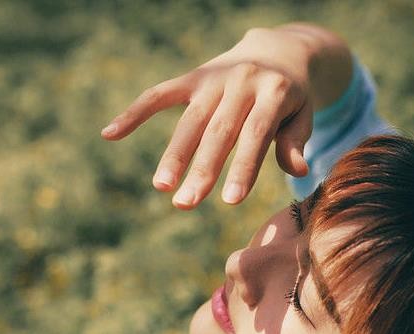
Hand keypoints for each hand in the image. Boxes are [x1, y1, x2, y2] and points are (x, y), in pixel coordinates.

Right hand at [100, 24, 351, 208]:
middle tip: (186, 204)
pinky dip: (134, 112)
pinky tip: (110, 134)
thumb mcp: (303, 115)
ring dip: (173, 155)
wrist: (278, 50)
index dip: (242, 168)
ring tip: (161, 187)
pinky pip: (159, 94)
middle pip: (218, 132)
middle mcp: (241, 82)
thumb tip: (299, 172)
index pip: (254, 136)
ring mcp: (214, 79)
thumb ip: (295, 141)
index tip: (231, 202)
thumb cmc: (292, 98)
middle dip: (201, 170)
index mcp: (274, 92)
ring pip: (189, 120)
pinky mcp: (193, 77)